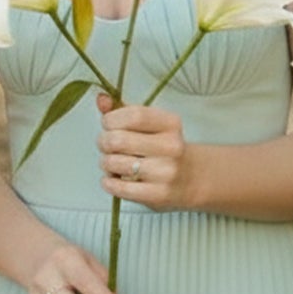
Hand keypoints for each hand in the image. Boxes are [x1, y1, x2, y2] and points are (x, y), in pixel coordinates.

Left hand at [97, 95, 204, 210]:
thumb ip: (124, 110)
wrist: (192, 179)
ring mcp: (165, 172)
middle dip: (104, 142)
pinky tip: (111, 179)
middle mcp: (171, 146)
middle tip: (106, 145)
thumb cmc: (164, 149)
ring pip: (115, 163)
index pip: (134, 116)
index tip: (107, 124)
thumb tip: (101, 99)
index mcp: (171, 124)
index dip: (112, 119)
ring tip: (111, 163)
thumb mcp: (150, 125)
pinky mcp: (157, 194)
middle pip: (119, 140)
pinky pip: (119, 187)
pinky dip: (108, 182)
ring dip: (105, 163)